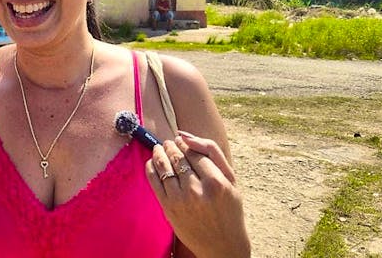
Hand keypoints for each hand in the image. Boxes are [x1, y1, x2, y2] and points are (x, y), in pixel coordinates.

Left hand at [147, 131, 250, 257]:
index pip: (194, 152)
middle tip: (169, 142)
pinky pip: (154, 181)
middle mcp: (196, 191)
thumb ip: (213, 153)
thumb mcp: (231, 180)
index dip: (185, 143)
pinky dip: (150, 167)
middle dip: (171, 146)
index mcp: (216, 183)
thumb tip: (186, 135)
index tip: (181, 139)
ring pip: (164, 166)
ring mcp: (180, 200)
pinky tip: (152, 161)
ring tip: (159, 147)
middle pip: (178, 158)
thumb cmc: (230, 209)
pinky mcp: (168, 208)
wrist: (223, 245)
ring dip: (159, 152)